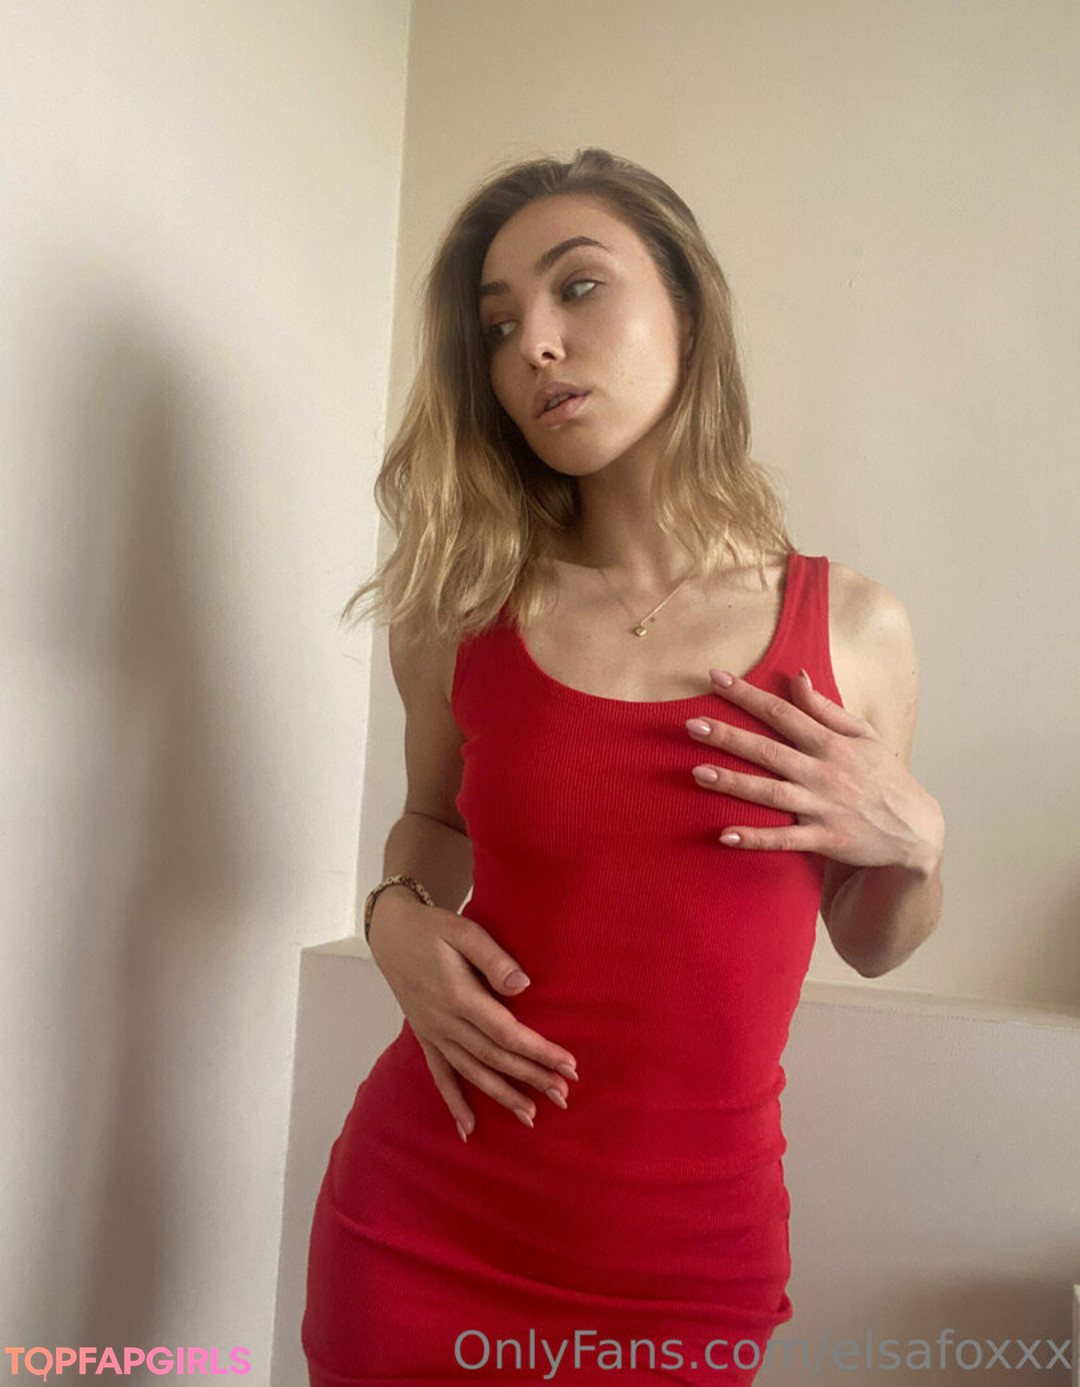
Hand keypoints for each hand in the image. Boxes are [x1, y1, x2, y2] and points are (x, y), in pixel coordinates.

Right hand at [367, 895, 577, 1140]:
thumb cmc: (432, 929)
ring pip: (472, 1072)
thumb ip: (493, 958)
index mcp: (459, 996)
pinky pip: (440, 1075)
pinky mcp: (425, 1038)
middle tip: (564, 1097)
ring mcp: (434, 1033)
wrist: (390, 934)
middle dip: (531, 1078)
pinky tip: (468, 1129)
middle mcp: (445, 1022)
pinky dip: (454, 1103)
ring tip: (531, 1116)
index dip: (539, 1051)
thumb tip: (523, 986)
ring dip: (502, 1096)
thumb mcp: (463, 931)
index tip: (568, 1065)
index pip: (507, 1032)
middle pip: (495, 1057)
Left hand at [685, 667, 943, 871]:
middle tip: (691, 725)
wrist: (915, 829)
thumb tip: (796, 676)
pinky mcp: (824, 839)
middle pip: (768, 750)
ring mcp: (822, 807)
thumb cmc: (884, 776)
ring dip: (733, 783)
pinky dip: (755, 838)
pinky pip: (783, 840)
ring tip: (698, 773)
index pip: (781, 712)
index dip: (747, 695)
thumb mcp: (863, 735)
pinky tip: (725, 835)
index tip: (715, 678)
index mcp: (830, 743)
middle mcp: (822, 772)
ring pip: (770, 793)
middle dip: (728, 736)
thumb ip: (825, 708)